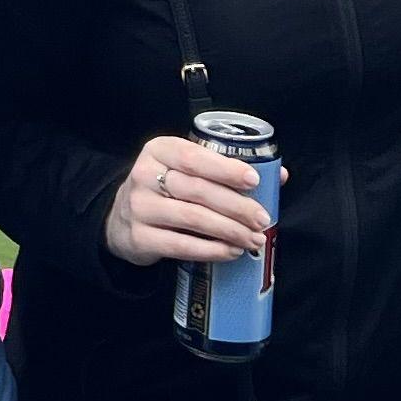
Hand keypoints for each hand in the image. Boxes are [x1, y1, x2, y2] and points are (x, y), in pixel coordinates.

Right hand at [104, 132, 275, 272]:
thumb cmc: (166, 189)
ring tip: (253, 238)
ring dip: (229, 230)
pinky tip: (231, 251)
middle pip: (197, 189)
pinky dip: (211, 250)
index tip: (254, 181)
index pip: (194, 156)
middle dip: (236, 206)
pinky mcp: (139, 237)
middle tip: (262, 219)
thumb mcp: (186, 169)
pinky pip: (181, 245)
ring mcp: (139, 206)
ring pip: (192, 217)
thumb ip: (227, 169)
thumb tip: (279, 174)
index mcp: (159, 149)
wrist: (121, 219)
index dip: (225, 169)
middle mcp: (145, 174)